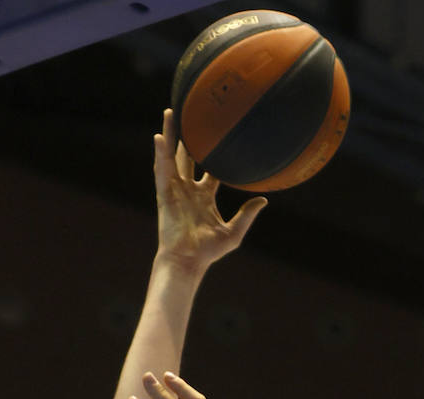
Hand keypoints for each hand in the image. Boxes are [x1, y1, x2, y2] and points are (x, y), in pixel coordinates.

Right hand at [154, 108, 266, 269]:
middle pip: (188, 157)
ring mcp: (175, 190)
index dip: (214, 153)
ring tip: (170, 112)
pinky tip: (159, 137)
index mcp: (203, 197)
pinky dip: (160, 153)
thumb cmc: (208, 251)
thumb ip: (247, 215)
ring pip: (172, 156)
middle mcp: (188, 190)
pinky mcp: (164, 194)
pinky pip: (161, 170)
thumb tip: (263, 200)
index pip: (210, 169)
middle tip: (192, 113)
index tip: (220, 135)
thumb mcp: (233, 232)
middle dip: (189, 136)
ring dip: (170, 135)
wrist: (188, 261)